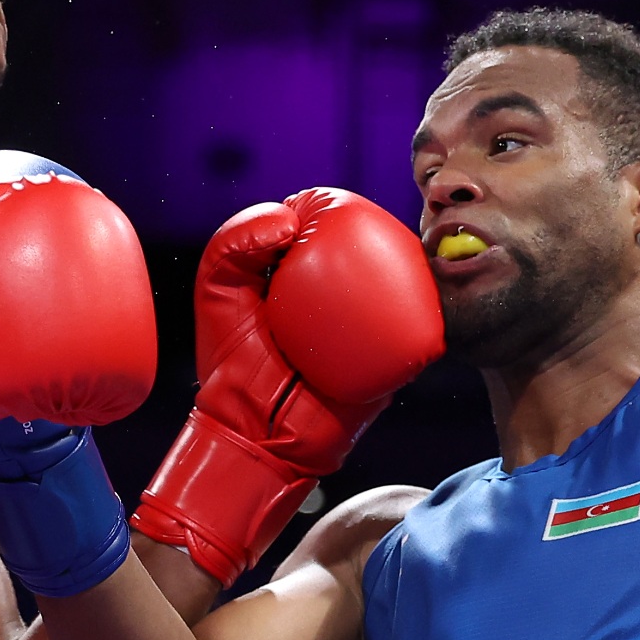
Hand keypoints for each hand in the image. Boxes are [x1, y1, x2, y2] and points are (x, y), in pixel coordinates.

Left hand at [131, 187, 442, 585]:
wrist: (255, 433)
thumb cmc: (230, 360)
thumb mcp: (217, 288)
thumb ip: (236, 239)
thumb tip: (290, 219)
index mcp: (296, 277)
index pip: (322, 226)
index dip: (325, 206)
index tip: (316, 208)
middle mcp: (335, 298)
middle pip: (369, 249)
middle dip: (376, 226)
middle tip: (364, 222)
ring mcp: (366, 327)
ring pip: (402, 283)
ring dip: (410, 259)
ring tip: (399, 247)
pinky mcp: (391, 357)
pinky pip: (417, 328)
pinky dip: (422, 307)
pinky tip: (417, 287)